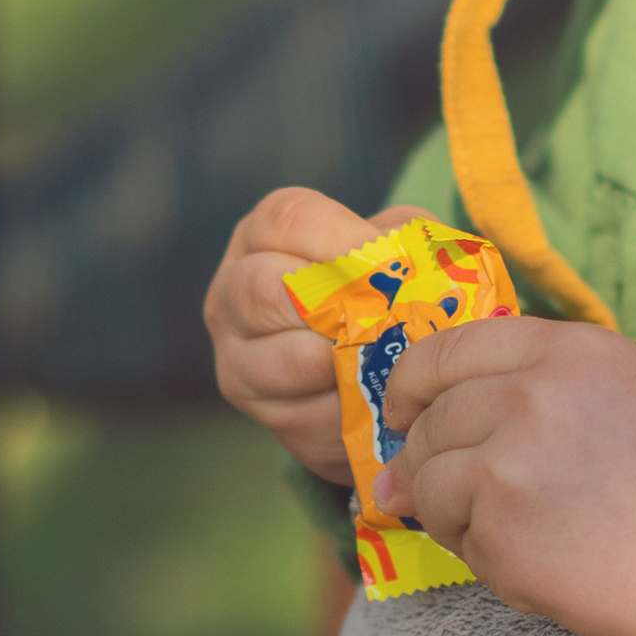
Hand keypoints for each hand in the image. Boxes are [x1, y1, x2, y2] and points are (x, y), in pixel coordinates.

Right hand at [202, 187, 419, 483]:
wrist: (368, 359)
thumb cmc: (378, 286)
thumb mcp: (389, 246)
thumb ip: (402, 240)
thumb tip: (404, 263)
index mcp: (260, 235)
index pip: (286, 220)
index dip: (340, 238)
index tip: (387, 264)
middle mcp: (232, 294)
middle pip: (265, 290)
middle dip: (337, 304)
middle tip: (388, 315)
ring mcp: (238, 358)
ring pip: (284, 360)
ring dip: (347, 359)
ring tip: (390, 354)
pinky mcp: (264, 414)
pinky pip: (307, 415)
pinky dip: (353, 406)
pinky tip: (382, 393)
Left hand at [377, 319, 635, 635]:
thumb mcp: (630, 395)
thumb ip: (538, 394)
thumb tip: (426, 436)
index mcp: (571, 350)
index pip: (449, 347)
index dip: (412, 382)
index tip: (402, 411)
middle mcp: (533, 393)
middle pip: (432, 416)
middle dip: (423, 458)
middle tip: (434, 492)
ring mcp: (511, 461)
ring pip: (429, 480)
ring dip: (445, 511)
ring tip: (499, 534)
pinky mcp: (503, 530)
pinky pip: (457, 539)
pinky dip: (479, 556)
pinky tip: (534, 563)